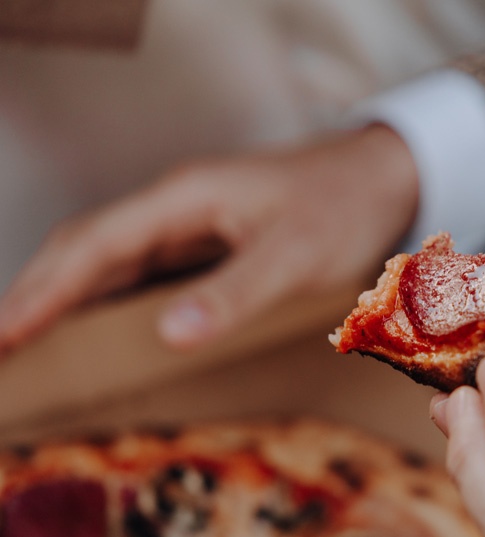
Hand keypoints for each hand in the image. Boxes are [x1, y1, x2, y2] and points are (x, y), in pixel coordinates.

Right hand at [0, 124, 418, 353]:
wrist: (387, 180)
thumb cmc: (344, 208)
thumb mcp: (295, 254)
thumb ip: (234, 291)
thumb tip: (169, 333)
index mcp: (185, 199)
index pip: (95, 245)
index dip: (44, 290)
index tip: (4, 333)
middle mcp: (177, 207)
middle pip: (87, 248)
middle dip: (38, 294)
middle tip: (2, 349)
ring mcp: (192, 223)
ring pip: (111, 260)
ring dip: (66, 297)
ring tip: (30, 342)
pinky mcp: (211, 241)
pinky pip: (144, 271)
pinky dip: (111, 299)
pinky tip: (102, 329)